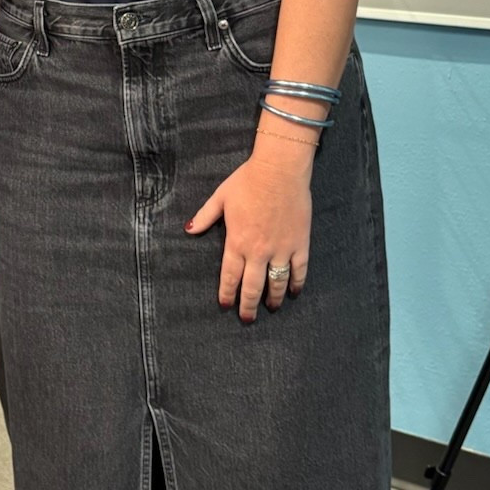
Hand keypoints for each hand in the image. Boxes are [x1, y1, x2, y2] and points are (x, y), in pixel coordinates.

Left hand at [186, 143, 311, 322]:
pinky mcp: (300, 244)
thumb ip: (204, 216)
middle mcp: (258, 251)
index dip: (227, 294)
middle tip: (247, 318)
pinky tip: (294, 292)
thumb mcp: (220, 197)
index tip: (225, 305)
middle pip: (252, 287)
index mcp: (237, 242)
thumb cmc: (247, 181)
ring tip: (271, 308)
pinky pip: (299, 270)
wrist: (279, 170)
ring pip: (277, 283)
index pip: (229, 277)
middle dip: (248, 306)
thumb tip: (189, 229)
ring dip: (273, 299)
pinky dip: (297, 283)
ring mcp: (281, 249)